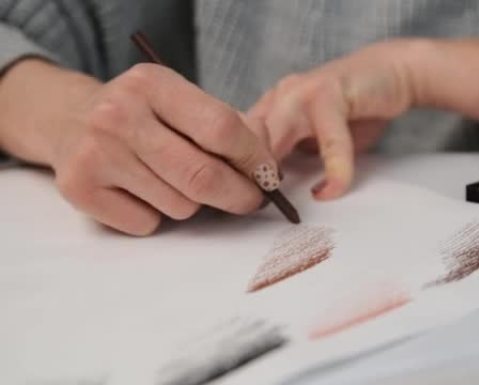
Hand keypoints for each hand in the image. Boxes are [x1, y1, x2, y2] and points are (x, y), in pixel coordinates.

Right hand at [0, 60, 279, 234]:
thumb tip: (267, 169)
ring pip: (180, 206)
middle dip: (240, 196)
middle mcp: (119, 115)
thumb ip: (229, 127)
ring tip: (173, 181)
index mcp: (153, 83)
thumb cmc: (144, 114)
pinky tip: (140, 191)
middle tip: (252, 200)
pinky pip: (148, 223)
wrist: (69, 119)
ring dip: (192, 203)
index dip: (255, 159)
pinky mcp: (80, 189)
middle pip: (203, 176)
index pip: (222, 129)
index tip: (269, 176)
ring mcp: (96, 153)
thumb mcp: (183, 101)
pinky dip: (155, 216)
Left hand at [248, 37, 478, 199]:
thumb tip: (273, 194)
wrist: (391, 74)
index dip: (236, 172)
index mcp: (272, 108)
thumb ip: (294, 159)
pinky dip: (333, 168)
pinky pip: (329, 138)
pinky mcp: (331, 92)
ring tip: (282, 202)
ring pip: (275, 136)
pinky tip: (332, 189)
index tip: (243, 204)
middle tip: (254, 208)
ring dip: (274, 171)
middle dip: (245, 174)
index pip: (238, 142)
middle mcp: (281, 97)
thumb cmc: (354, 112)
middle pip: (245, 139)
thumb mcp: (316, 140)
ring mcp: (303, 91)